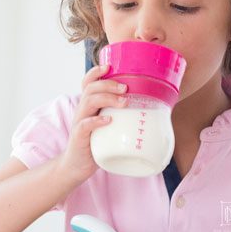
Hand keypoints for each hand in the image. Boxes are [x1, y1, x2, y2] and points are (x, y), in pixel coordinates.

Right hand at [57, 64, 127, 184]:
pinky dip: (96, 121)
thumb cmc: (97, 143)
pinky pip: (84, 125)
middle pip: (90, 88)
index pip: (88, 82)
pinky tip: (108, 120)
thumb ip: (121, 115)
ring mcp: (79, 122)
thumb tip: (153, 108)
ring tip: (123, 103)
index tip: (109, 66)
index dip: (96, 72)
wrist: (77, 165)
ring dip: (106, 99)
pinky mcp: (79, 137)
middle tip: (125, 88)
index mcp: (89, 105)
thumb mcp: (109, 125)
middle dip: (108, 84)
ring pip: (88, 102)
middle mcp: (82, 110)